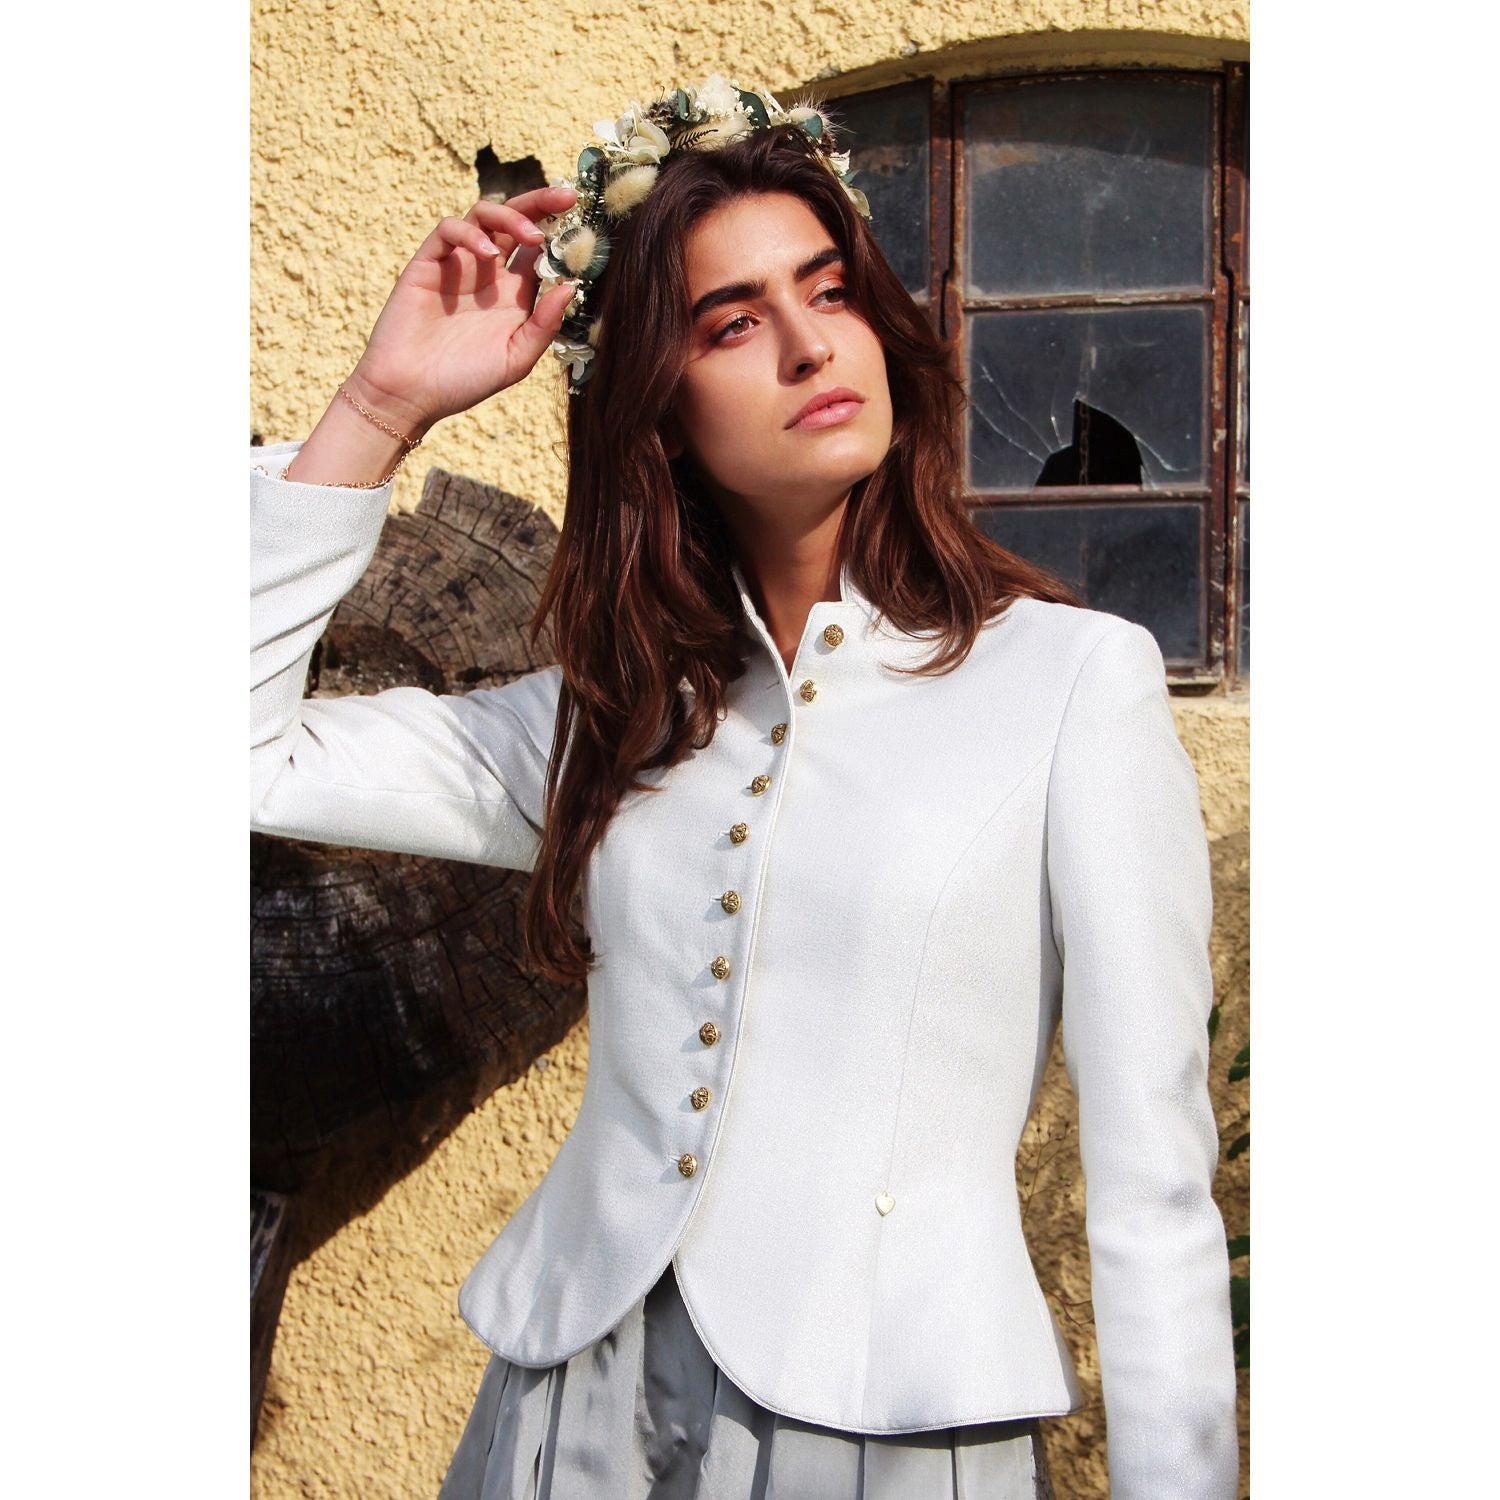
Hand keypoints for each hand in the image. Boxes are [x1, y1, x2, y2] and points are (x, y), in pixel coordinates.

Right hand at [345, 185, 581, 434]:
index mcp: (513, 294)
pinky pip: (448, 230)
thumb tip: (569, 286)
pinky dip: (470, 234)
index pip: (539, 251)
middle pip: (515, 222)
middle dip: (541, 204)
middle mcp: (487, 274)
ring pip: (483, 216)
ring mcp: (457, 265)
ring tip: (532, 236)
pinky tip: (487, 255)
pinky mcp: (428, 263)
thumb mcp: (515, 359)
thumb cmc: (463, 382)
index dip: (559, 235)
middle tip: (567, 197)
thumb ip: (544, 325)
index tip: (586, 224)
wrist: (410, 394)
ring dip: (511, 216)